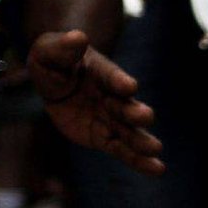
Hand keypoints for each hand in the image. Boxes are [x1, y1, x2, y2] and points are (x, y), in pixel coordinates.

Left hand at [30, 30, 163, 172]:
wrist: (57, 80)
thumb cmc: (55, 61)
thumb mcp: (50, 50)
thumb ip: (63, 47)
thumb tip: (77, 37)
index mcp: (102, 73)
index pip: (112, 77)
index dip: (119, 81)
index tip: (129, 86)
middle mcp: (113, 96)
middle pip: (125, 106)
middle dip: (134, 111)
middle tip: (146, 116)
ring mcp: (111, 118)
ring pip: (129, 132)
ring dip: (141, 140)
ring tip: (156, 149)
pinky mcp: (105, 137)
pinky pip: (122, 151)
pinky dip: (139, 161)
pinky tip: (158, 169)